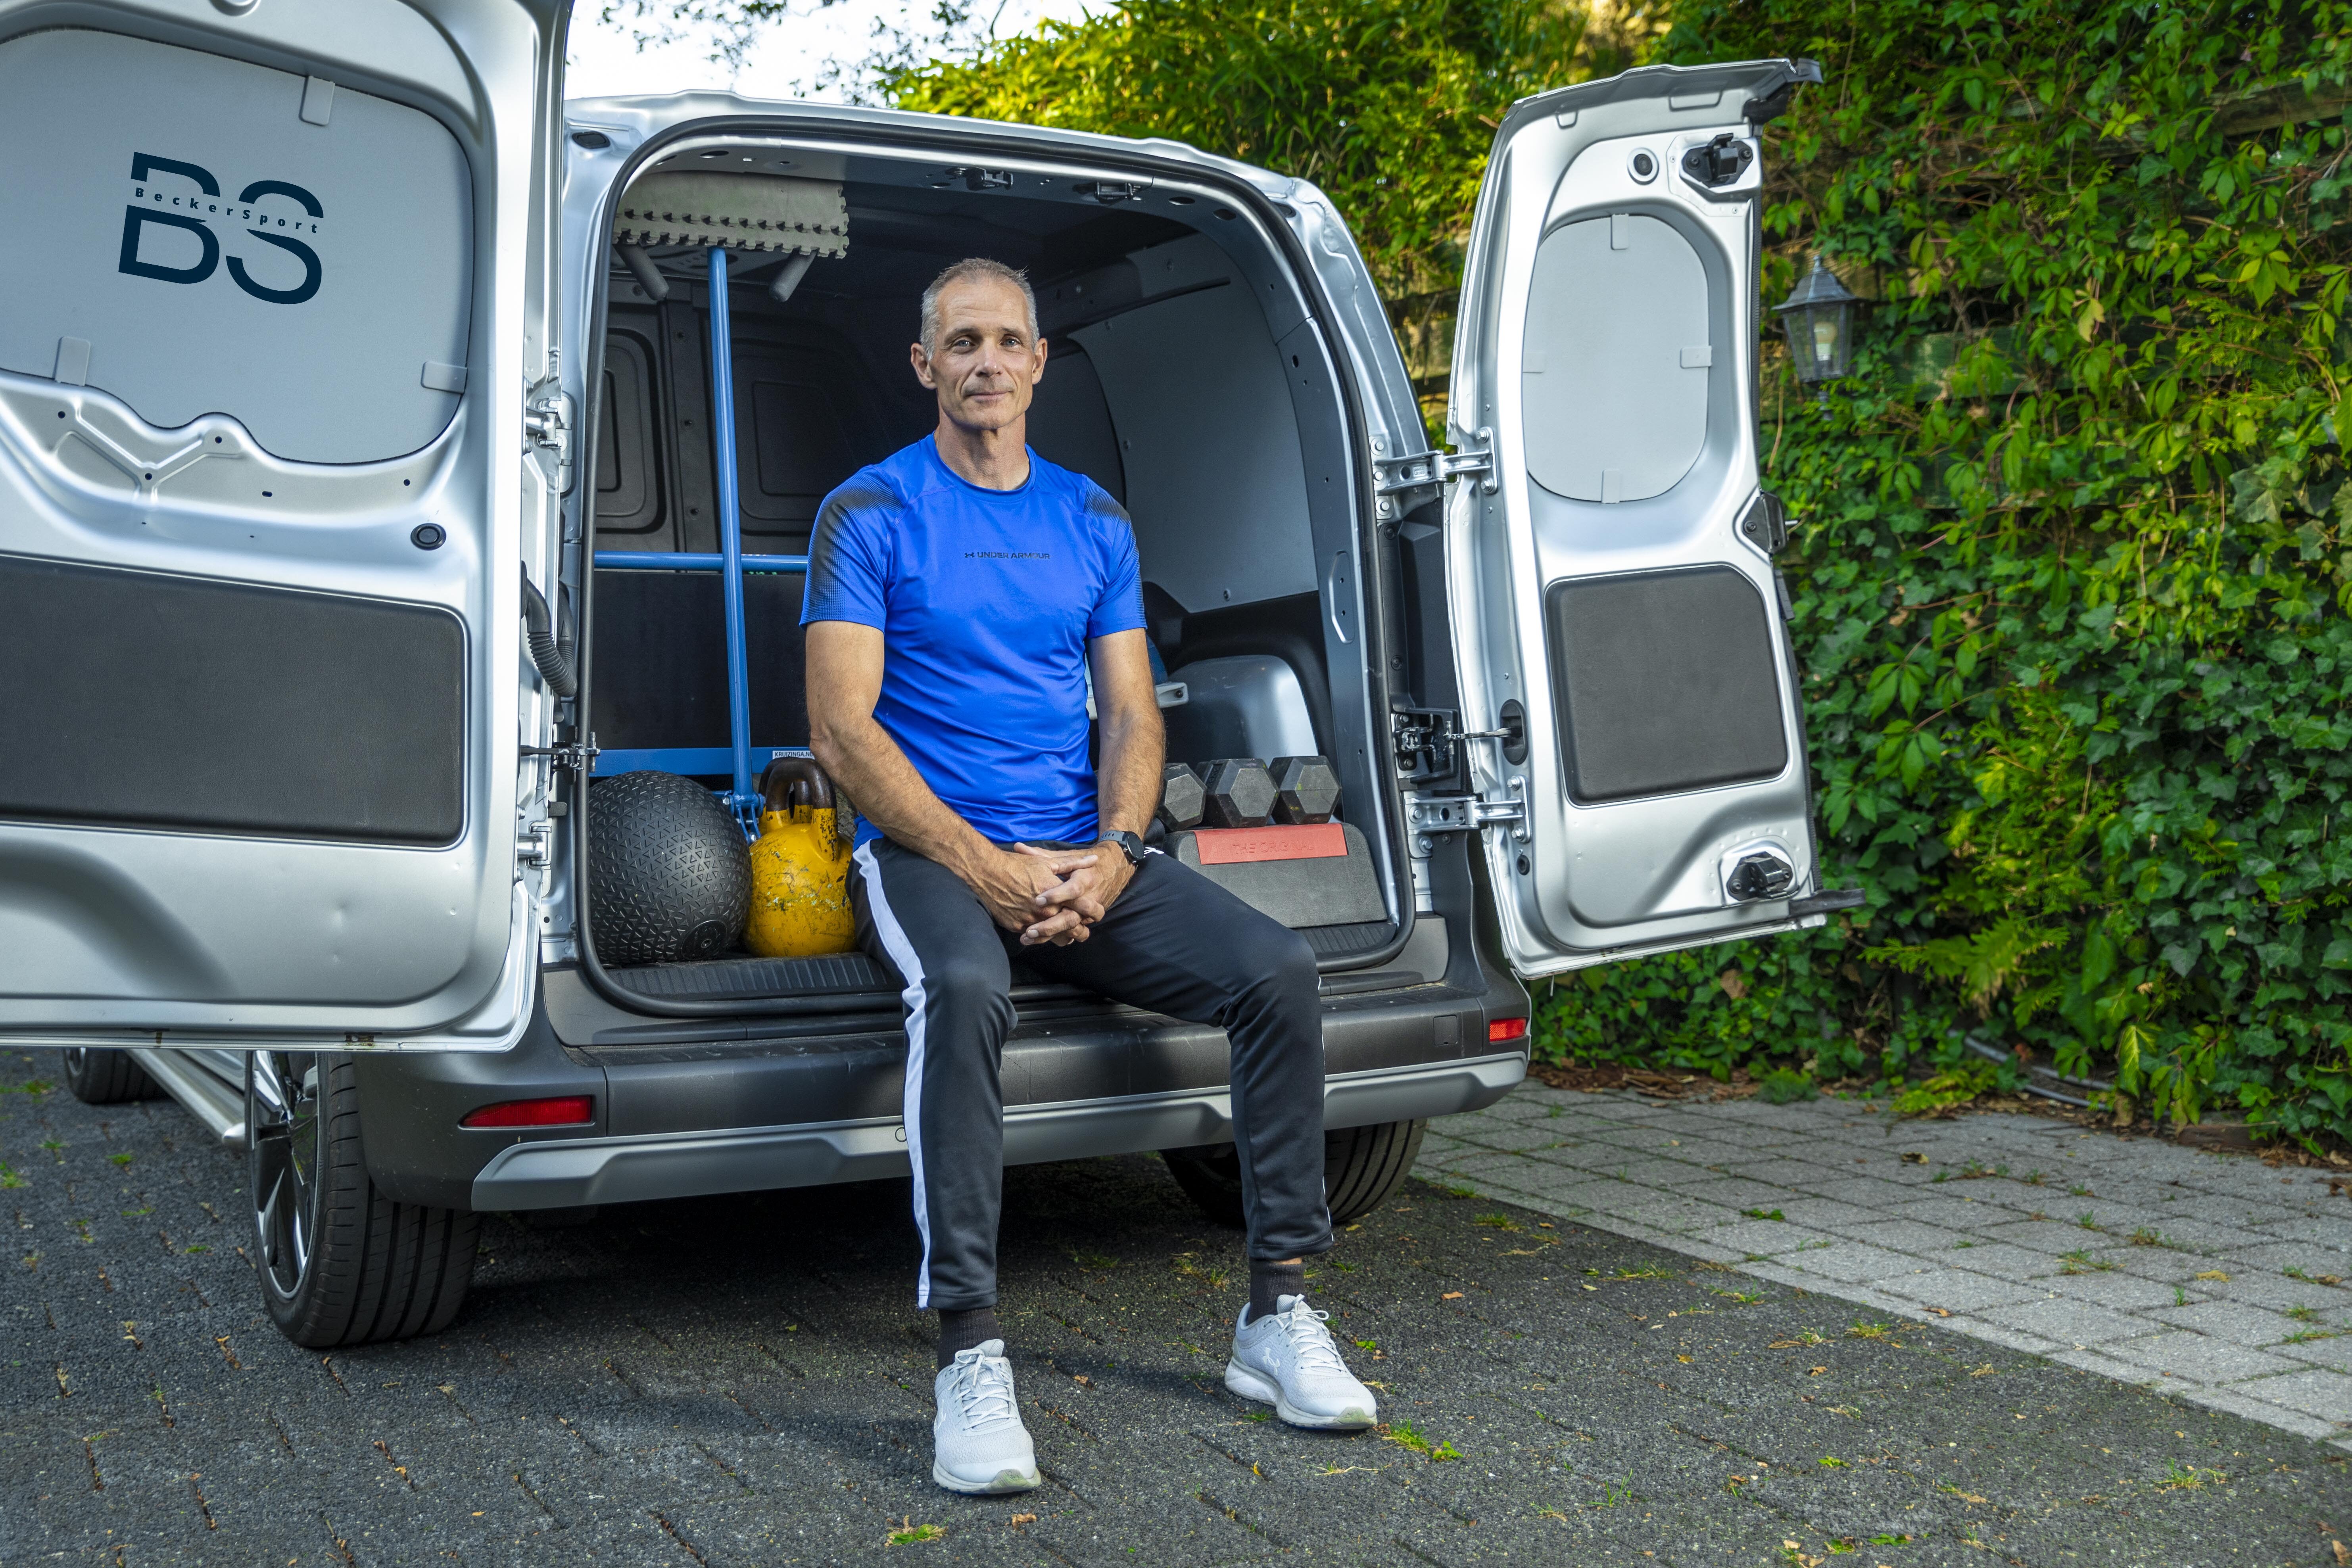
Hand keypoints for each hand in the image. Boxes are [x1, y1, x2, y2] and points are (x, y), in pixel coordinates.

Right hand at [966, 846, 1099, 945]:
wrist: (987, 873)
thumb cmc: (1018, 865)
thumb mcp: (1047, 862)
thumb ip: (1072, 864)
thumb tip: (1094, 861)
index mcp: (1055, 893)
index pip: (1080, 907)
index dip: (1090, 911)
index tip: (1093, 913)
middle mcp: (1044, 910)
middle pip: (1068, 926)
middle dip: (1078, 930)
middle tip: (1082, 932)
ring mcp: (1030, 920)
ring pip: (1052, 936)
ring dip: (1060, 936)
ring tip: (1067, 937)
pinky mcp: (1017, 926)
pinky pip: (1033, 936)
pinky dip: (1039, 936)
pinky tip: (1043, 934)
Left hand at [1018, 841, 1135, 943]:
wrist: (1113, 870)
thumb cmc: (1083, 863)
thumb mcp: (1066, 857)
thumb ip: (1042, 855)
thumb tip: (1018, 847)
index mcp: (1085, 879)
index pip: (1073, 890)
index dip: (1056, 896)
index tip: (1038, 900)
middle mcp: (1090, 899)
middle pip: (1073, 918)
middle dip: (1051, 926)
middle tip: (1030, 930)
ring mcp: (1089, 914)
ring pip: (1074, 931)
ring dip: (1052, 937)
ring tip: (1029, 937)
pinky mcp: (1087, 922)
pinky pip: (1074, 935)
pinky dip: (1058, 940)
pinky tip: (1040, 941)